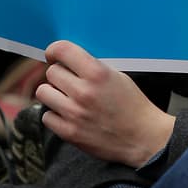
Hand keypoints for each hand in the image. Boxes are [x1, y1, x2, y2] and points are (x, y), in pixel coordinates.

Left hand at [36, 41, 175, 167]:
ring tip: (68, 98)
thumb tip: (68, 62)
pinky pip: (47, 116)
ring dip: (54, 93)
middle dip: (61, 75)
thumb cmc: (133, 106)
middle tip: (71, 82)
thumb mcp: (118, 77)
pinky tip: (69, 115)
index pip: (63, 50)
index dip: (54, 50)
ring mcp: (74, 113)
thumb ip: (92, 68)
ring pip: (44, 92)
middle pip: (51, 72)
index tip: (53, 55)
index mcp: (97, 74)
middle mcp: (83, 92)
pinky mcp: (69, 132)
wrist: (143, 137)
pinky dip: (55, 115)